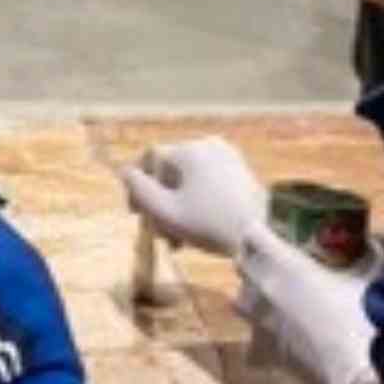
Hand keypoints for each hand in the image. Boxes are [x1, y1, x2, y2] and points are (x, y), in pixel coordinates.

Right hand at [119, 137, 267, 256]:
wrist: (257, 238)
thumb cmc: (208, 224)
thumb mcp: (166, 212)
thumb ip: (140, 189)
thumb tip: (126, 171)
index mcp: (190, 150)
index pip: (151, 159)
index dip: (139, 185)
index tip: (136, 214)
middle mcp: (209, 145)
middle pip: (172, 171)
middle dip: (162, 202)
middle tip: (161, 233)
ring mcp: (229, 157)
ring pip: (191, 178)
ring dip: (179, 205)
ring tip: (180, 238)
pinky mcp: (242, 171)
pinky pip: (210, 180)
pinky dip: (199, 199)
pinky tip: (200, 226)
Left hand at [238, 229, 383, 383]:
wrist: (357, 371)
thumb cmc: (362, 317)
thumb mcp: (372, 277)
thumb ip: (373, 253)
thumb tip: (373, 240)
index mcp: (284, 263)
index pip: (252, 234)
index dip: (260, 229)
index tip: (274, 229)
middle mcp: (265, 288)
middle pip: (241, 262)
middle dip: (253, 256)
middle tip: (275, 257)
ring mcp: (262, 321)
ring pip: (240, 299)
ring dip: (251, 292)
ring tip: (275, 293)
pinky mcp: (266, 350)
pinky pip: (253, 340)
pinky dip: (261, 335)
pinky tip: (280, 335)